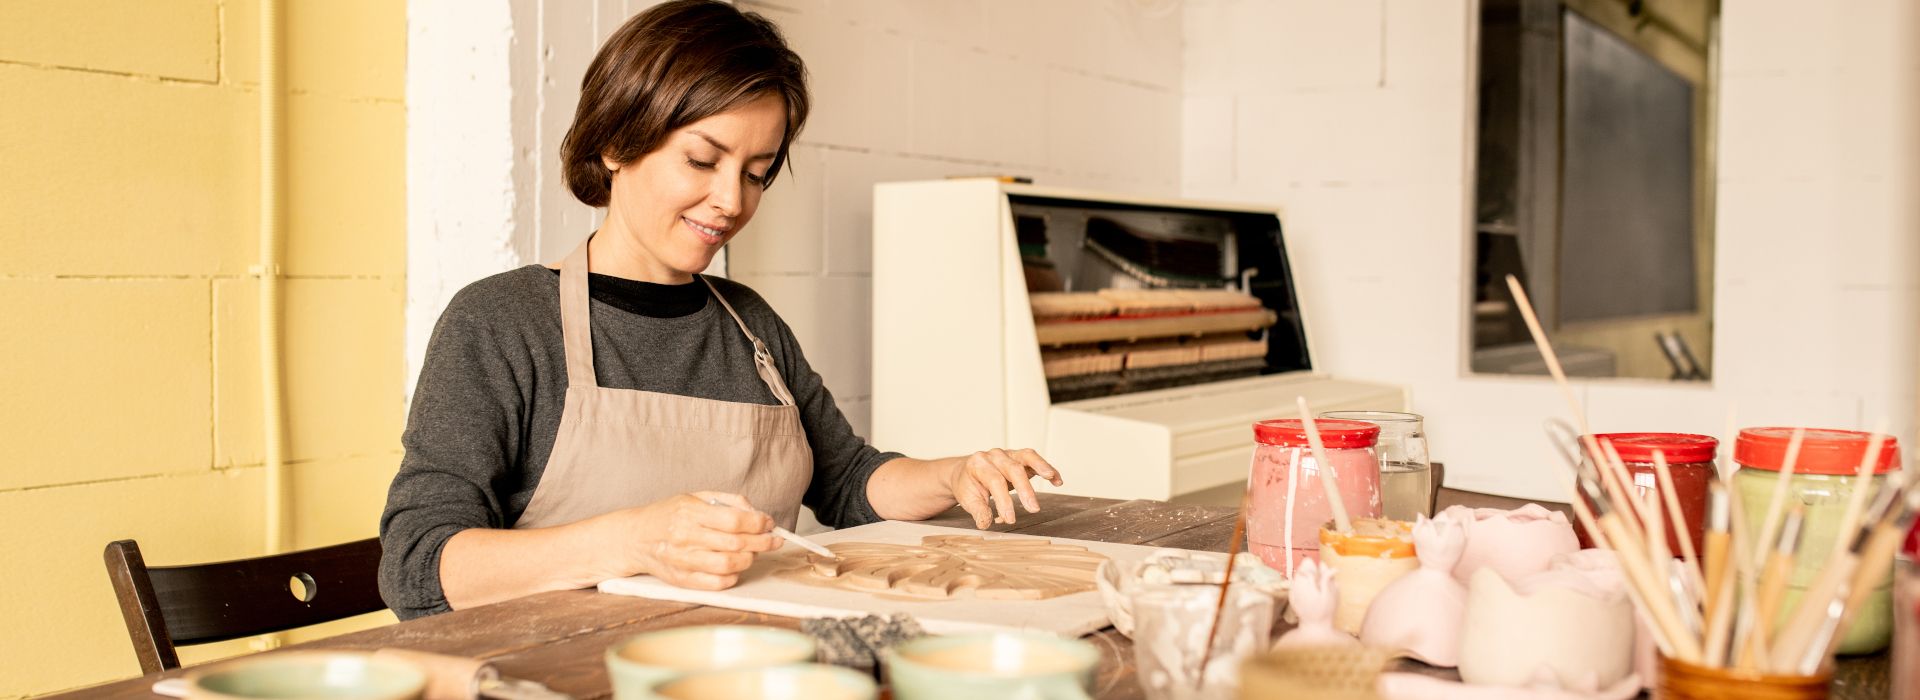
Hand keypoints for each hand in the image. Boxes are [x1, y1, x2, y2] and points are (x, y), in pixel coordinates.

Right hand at [599, 491, 778, 589]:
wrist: (633, 538)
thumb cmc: (667, 515)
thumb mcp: (694, 497)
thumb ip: (727, 501)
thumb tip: (756, 513)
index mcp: (690, 513)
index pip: (734, 520)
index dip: (758, 523)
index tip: (769, 523)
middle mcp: (686, 537)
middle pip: (736, 543)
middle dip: (762, 542)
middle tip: (773, 539)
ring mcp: (683, 561)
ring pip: (729, 565)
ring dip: (749, 559)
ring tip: (754, 552)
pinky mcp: (682, 580)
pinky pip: (716, 583)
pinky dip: (733, 577)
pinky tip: (736, 567)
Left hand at [945, 448, 1063, 528]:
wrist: (966, 472)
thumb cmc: (968, 486)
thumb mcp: (968, 499)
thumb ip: (978, 510)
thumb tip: (986, 523)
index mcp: (978, 464)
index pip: (995, 481)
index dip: (1004, 501)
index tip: (1010, 519)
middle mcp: (994, 455)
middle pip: (1013, 469)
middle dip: (1025, 490)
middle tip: (1033, 509)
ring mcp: (1008, 454)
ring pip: (1027, 456)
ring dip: (1041, 467)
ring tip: (1051, 477)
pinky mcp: (1019, 458)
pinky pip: (1035, 460)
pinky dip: (1047, 469)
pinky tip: (1057, 480)